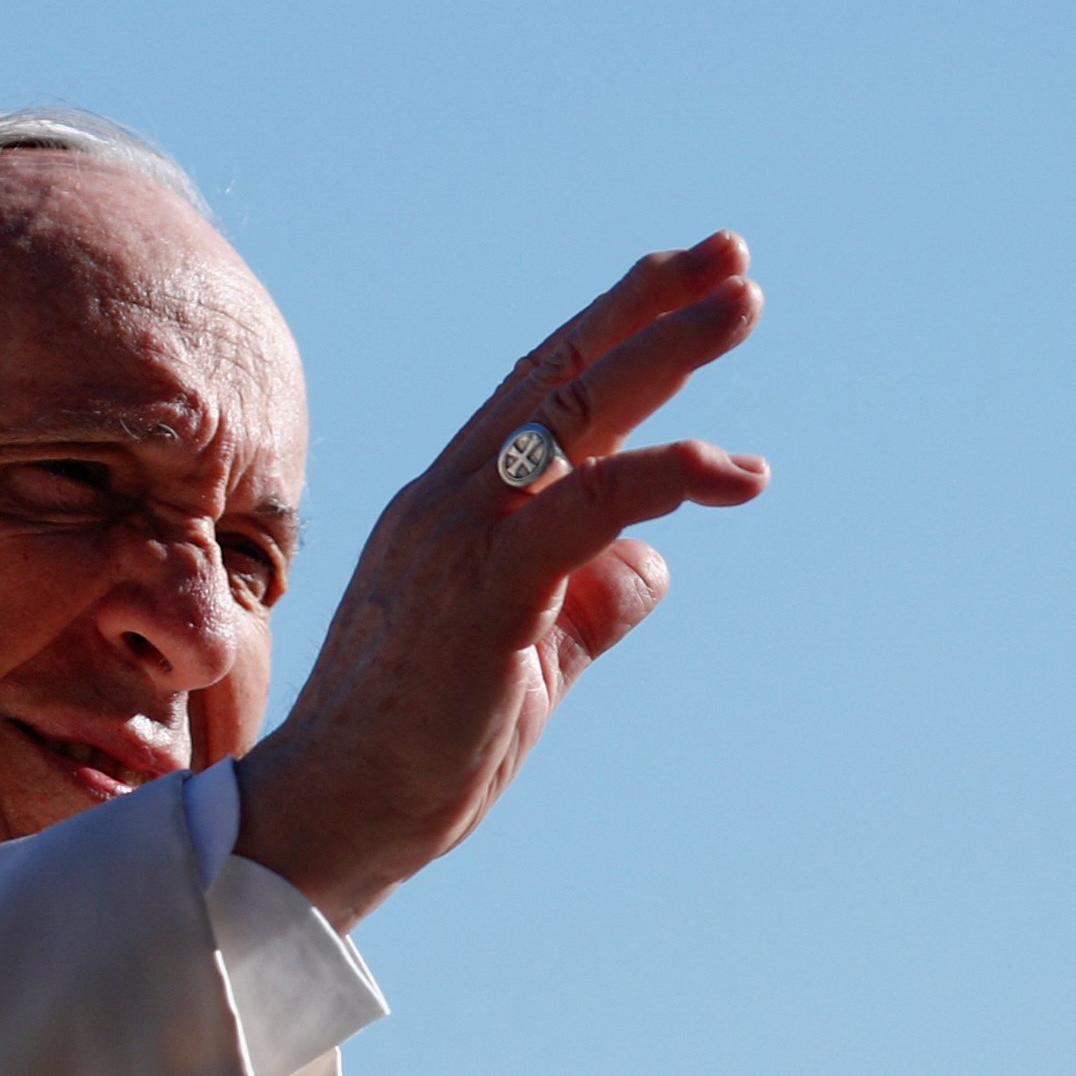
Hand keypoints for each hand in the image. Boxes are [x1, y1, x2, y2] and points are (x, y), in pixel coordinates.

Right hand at [236, 232, 768, 929]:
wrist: (331, 815)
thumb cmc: (419, 749)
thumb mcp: (527, 658)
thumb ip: (585, 600)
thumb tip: (651, 561)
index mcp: (444, 511)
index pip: (531, 395)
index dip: (609, 327)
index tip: (680, 279)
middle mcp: (443, 503)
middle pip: (554, 375)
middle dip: (648, 308)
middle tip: (732, 259)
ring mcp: (455, 540)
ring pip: (569, 415)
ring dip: (664, 353)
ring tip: (745, 303)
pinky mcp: (481, 593)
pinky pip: (583, 510)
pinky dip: (662, 476)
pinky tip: (734, 473)